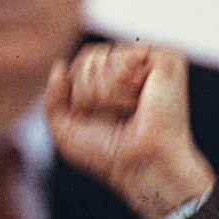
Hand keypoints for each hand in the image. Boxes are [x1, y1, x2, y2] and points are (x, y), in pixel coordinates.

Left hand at [44, 42, 213, 218]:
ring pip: (102, 57)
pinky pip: (126, 55)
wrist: (138, 164)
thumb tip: (59, 66)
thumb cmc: (108, 153)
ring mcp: (149, 61)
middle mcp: (130, 68)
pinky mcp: (166, 59)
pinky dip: (122, 84)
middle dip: (89, 92)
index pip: (80, 64)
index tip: (95, 117)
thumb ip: (52, 99)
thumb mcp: (65, 130)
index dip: (77, 93)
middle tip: (114, 115)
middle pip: (88, 58)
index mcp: (110, 81)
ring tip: (128, 109)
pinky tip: (137, 100)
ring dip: (106, 93)